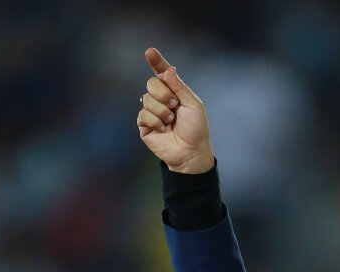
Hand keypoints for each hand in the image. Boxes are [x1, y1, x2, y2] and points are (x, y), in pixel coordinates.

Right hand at [137, 47, 214, 173]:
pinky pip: (143, 114)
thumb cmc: (196, 130)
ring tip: (171, 121)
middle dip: (164, 94)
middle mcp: (161, 99)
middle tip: (175, 106)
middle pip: (152, 83)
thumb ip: (180, 86)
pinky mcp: (145, 125)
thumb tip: (168, 69)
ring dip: (162, 111)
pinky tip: (163, 129)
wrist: (191, 152)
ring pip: (147, 99)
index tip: (150, 52)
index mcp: (174, 92)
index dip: (156, 61)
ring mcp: (152, 111)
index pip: (162, 72)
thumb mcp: (193, 105)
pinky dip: (155, 121)